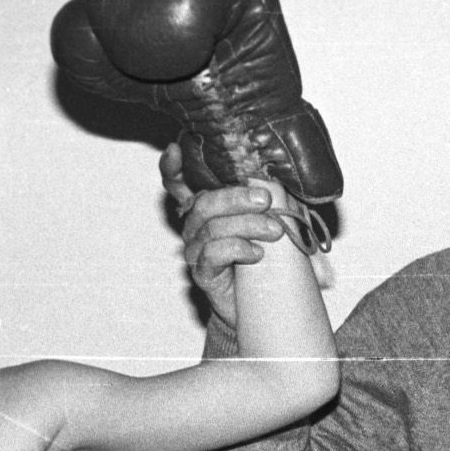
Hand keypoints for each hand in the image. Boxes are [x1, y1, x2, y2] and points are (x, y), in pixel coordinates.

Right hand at [170, 147, 332, 319]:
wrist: (265, 301)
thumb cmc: (267, 255)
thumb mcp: (271, 217)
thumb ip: (267, 195)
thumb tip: (277, 176)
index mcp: (207, 205)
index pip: (178, 182)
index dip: (172, 167)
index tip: (176, 149)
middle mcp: (195, 225)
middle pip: (203, 202)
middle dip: (235, 198)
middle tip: (265, 200)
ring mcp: (196, 250)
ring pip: (211, 228)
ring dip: (247, 225)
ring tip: (274, 231)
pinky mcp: (202, 274)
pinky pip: (212, 254)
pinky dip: (238, 249)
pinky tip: (257, 253)